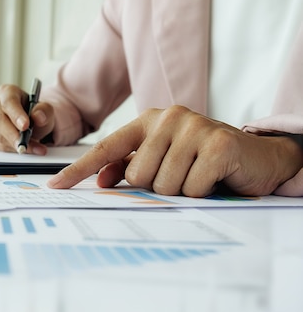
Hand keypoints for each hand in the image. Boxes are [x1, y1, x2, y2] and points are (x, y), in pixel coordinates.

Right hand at [0, 84, 54, 154]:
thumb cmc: (34, 112)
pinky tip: (26, 149)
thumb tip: (38, 117)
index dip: (16, 115)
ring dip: (16, 144)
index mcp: (7, 92)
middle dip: (13, 134)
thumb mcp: (44, 109)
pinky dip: (14, 150)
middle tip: (25, 143)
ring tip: (34, 148)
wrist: (30, 121)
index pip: (8, 102)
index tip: (25, 126)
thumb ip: (44, 111)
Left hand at [47, 105, 302, 196]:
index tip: (55, 185)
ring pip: (162, 185)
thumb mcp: (163, 160)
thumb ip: (131, 166)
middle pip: (137, 175)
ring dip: (181, 190)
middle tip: (181, 176)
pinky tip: (214, 178)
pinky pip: (191, 189)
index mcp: (149, 122)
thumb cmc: (202, 160)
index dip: (80, 169)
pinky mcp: (217, 145)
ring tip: (197, 176)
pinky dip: (202, 192)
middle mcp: (169, 118)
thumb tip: (102, 181)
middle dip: (157, 186)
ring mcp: (194, 128)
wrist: (256, 156)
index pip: (107, 148)